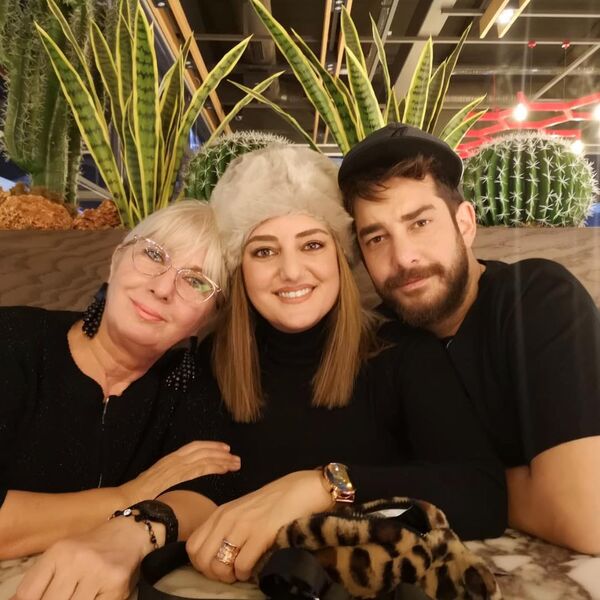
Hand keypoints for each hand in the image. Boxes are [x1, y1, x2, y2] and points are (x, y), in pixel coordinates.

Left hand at [12, 517, 152, 599]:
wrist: (130, 533)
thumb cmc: (91, 548)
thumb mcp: (62, 554)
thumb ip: (39, 580)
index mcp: (58, 552)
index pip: (28, 594)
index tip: (44, 597)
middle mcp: (76, 560)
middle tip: (67, 594)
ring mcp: (98, 573)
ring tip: (80, 593)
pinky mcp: (116, 585)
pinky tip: (96, 594)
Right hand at [120, 440, 239, 503]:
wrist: (122, 500)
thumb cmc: (136, 497)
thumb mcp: (156, 484)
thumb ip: (167, 480)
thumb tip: (176, 484)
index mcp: (169, 460)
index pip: (194, 448)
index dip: (210, 447)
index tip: (225, 450)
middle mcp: (173, 459)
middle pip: (201, 450)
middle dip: (220, 452)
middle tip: (236, 457)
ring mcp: (173, 466)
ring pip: (203, 457)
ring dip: (221, 459)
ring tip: (235, 463)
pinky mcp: (174, 475)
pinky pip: (198, 468)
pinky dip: (213, 466)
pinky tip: (224, 469)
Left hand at [186, 470, 331, 583]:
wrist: (302, 489)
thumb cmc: (275, 501)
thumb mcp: (243, 510)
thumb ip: (227, 527)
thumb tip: (217, 554)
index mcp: (221, 512)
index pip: (192, 546)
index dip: (202, 563)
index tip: (218, 566)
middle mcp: (227, 518)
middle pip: (201, 559)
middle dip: (214, 574)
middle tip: (230, 573)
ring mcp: (243, 525)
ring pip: (218, 566)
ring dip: (230, 576)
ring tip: (242, 571)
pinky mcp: (261, 533)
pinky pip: (241, 566)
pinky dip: (246, 574)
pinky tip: (255, 568)